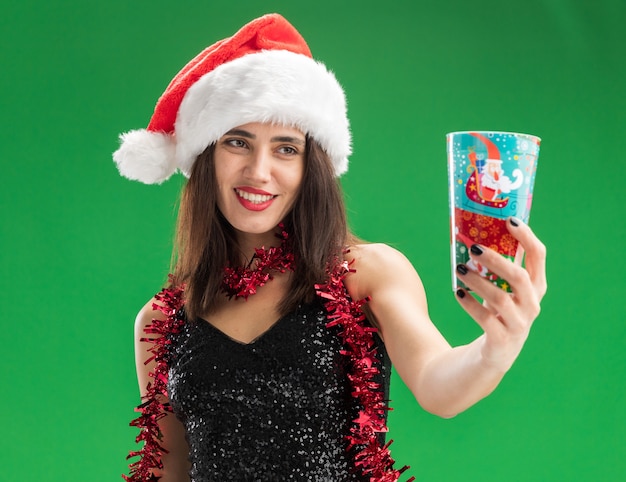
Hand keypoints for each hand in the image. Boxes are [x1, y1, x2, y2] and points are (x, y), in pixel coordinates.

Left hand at [455, 217, 546, 371]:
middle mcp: (532, 305)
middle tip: (473, 248)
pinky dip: (470, 304)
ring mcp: (519, 325)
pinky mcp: (502, 341)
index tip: (509, 220)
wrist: (492, 357)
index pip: (539, 257)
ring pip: (500, 298)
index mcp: (536, 287)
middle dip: (495, 259)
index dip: (526, 237)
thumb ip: (497, 269)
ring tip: (459, 268)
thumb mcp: (503, 290)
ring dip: (477, 280)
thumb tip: (474, 234)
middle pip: (519, 277)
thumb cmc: (498, 314)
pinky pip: (486, 320)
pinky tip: (458, 292)